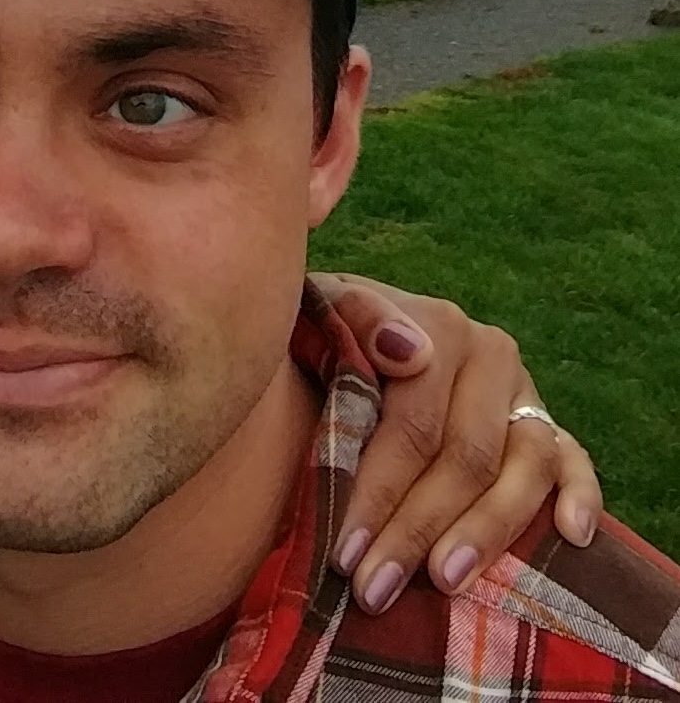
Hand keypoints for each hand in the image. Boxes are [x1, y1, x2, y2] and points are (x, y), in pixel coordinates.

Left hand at [312, 273, 600, 613]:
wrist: (344, 326)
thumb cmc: (325, 333)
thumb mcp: (320, 313)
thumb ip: (356, 317)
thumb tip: (408, 351)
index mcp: (438, 327)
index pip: (415, 426)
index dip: (378, 492)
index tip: (346, 553)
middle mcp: (491, 356)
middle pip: (466, 458)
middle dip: (417, 530)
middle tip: (375, 589)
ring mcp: (523, 392)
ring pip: (524, 469)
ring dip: (485, 532)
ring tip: (443, 582)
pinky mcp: (547, 422)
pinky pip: (575, 461)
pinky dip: (580, 495)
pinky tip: (570, 536)